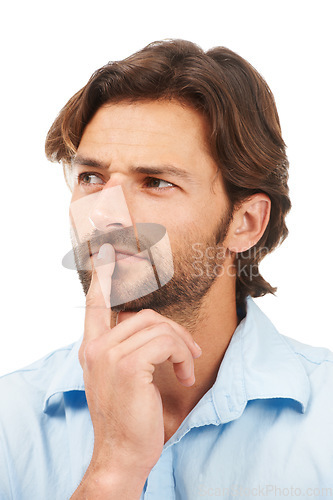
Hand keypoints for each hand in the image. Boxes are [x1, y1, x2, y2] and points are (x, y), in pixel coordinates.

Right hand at [78, 243, 201, 489]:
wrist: (123, 453)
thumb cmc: (128, 416)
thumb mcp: (121, 378)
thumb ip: (128, 348)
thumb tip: (154, 328)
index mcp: (91, 347)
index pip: (96, 301)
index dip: (104, 274)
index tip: (108, 251)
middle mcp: (95, 347)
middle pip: (144, 315)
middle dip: (174, 330)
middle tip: (191, 350)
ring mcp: (109, 355)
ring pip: (158, 327)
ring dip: (181, 346)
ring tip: (186, 367)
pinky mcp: (128, 366)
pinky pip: (166, 343)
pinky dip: (182, 356)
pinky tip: (183, 377)